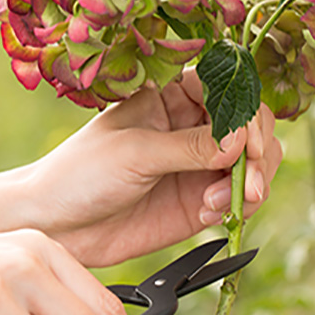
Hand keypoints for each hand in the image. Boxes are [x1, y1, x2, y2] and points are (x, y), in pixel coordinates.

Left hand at [23, 70, 282, 266]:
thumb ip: (189, 147)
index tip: (247, 141)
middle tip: (251, 180)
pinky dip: (236, 205)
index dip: (246, 112)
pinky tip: (211, 213)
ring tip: (227, 201)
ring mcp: (198, 166)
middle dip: (258, 152)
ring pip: (253, 163)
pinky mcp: (200, 202)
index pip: (227, 89)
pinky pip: (238, 199)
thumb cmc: (79, 174)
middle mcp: (191, 127)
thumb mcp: (134, 152)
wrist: (56, 225)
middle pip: (250, 126)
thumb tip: (239, 141)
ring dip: (253, 182)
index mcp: (170, 96)